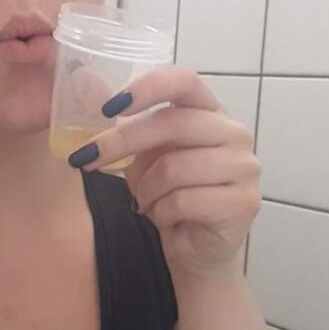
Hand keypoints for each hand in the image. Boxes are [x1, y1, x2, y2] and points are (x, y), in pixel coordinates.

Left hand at [68, 66, 260, 283]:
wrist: (194, 248)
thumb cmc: (169, 194)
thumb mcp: (141, 154)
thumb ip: (125, 122)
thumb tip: (85, 82)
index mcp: (209, 111)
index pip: (184, 80)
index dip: (147, 88)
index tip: (110, 106)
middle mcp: (233, 132)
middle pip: (172, 124)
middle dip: (122, 142)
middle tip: (87, 158)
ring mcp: (244, 167)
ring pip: (174, 168)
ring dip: (146, 189)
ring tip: (147, 201)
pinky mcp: (244, 202)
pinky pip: (184, 201)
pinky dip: (160, 212)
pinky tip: (165, 217)